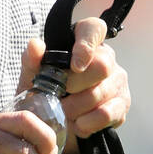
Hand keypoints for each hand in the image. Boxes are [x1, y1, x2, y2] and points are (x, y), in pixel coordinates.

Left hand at [18, 16, 130, 153]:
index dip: (86, 44)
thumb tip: (35, 45)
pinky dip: (89, 122)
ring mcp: (117, 81)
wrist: (51, 124)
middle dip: (76, 84)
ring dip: (77, 107)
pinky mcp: (122, 104)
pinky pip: (108, 113)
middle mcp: (105, 58)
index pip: (94, 29)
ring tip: (63, 113)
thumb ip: (31, 60)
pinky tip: (78, 125)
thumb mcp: (31, 78)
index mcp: (83, 42)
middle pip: (102, 64)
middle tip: (60, 95)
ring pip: (102, 91)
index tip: (74, 65)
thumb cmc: (43, 92)